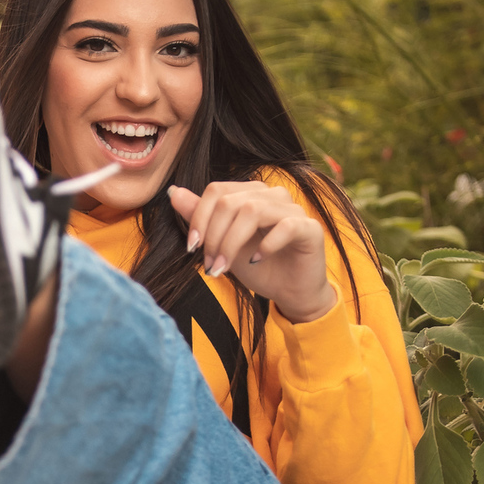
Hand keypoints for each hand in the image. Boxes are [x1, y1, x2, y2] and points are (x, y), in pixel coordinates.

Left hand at [168, 181, 335, 323]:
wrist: (290, 292)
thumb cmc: (256, 267)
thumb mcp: (221, 244)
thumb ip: (200, 217)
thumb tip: (173, 192)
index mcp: (250, 193)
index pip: (216, 191)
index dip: (199, 218)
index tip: (191, 248)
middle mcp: (272, 195)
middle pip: (230, 202)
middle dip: (213, 237)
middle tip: (211, 265)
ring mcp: (293, 209)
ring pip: (252, 211)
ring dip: (231, 243)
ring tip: (225, 267)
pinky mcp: (310, 228)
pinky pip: (285, 226)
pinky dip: (266, 245)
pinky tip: (256, 260)